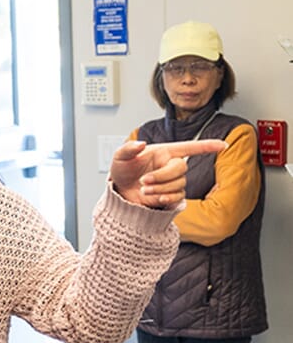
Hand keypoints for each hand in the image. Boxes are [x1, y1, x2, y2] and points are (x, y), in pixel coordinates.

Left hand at [109, 139, 226, 207]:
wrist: (120, 192)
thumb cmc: (122, 171)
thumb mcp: (120, 157)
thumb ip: (128, 148)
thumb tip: (141, 144)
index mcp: (164, 152)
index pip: (190, 147)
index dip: (207, 146)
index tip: (223, 145)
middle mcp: (171, 166)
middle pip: (181, 168)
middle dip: (162, 176)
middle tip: (143, 180)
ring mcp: (173, 181)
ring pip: (179, 184)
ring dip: (160, 188)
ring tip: (143, 189)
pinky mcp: (171, 196)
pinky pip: (178, 197)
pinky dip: (168, 198)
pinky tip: (157, 199)